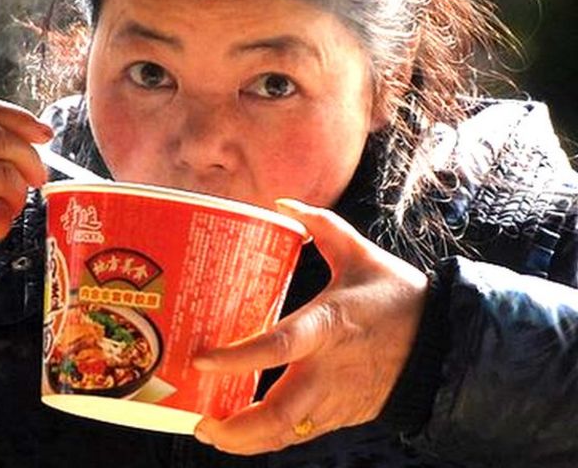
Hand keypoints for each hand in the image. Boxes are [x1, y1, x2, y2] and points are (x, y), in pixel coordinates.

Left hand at [192, 199, 427, 454]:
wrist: (446, 345)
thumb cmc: (400, 298)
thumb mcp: (360, 255)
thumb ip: (321, 226)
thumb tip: (283, 202)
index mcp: (327, 327)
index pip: (278, 347)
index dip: (237, 357)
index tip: (200, 360)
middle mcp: (326, 371)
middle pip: (274, 415)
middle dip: (232, 427)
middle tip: (198, 419)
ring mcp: (333, 400)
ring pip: (283, 435)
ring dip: (244, 441)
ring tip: (211, 432)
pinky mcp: (340, 416)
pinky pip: (297, 436)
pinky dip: (267, 439)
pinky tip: (242, 432)